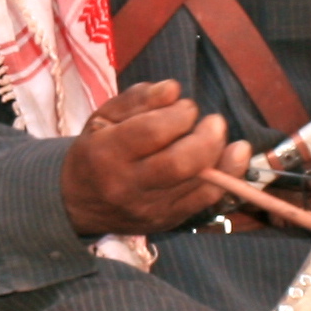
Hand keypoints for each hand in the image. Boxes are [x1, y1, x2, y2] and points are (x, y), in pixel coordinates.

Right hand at [60, 80, 253, 236]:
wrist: (77, 203)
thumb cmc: (94, 151)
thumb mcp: (104, 116)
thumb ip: (138, 99)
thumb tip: (173, 90)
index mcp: (106, 153)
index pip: (152, 132)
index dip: (179, 115)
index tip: (185, 107)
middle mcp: (128, 185)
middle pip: (180, 163)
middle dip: (207, 137)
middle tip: (213, 123)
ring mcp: (149, 207)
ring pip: (198, 184)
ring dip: (222, 156)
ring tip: (221, 136)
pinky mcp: (166, 220)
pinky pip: (205, 201)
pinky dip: (227, 177)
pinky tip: (233, 157)